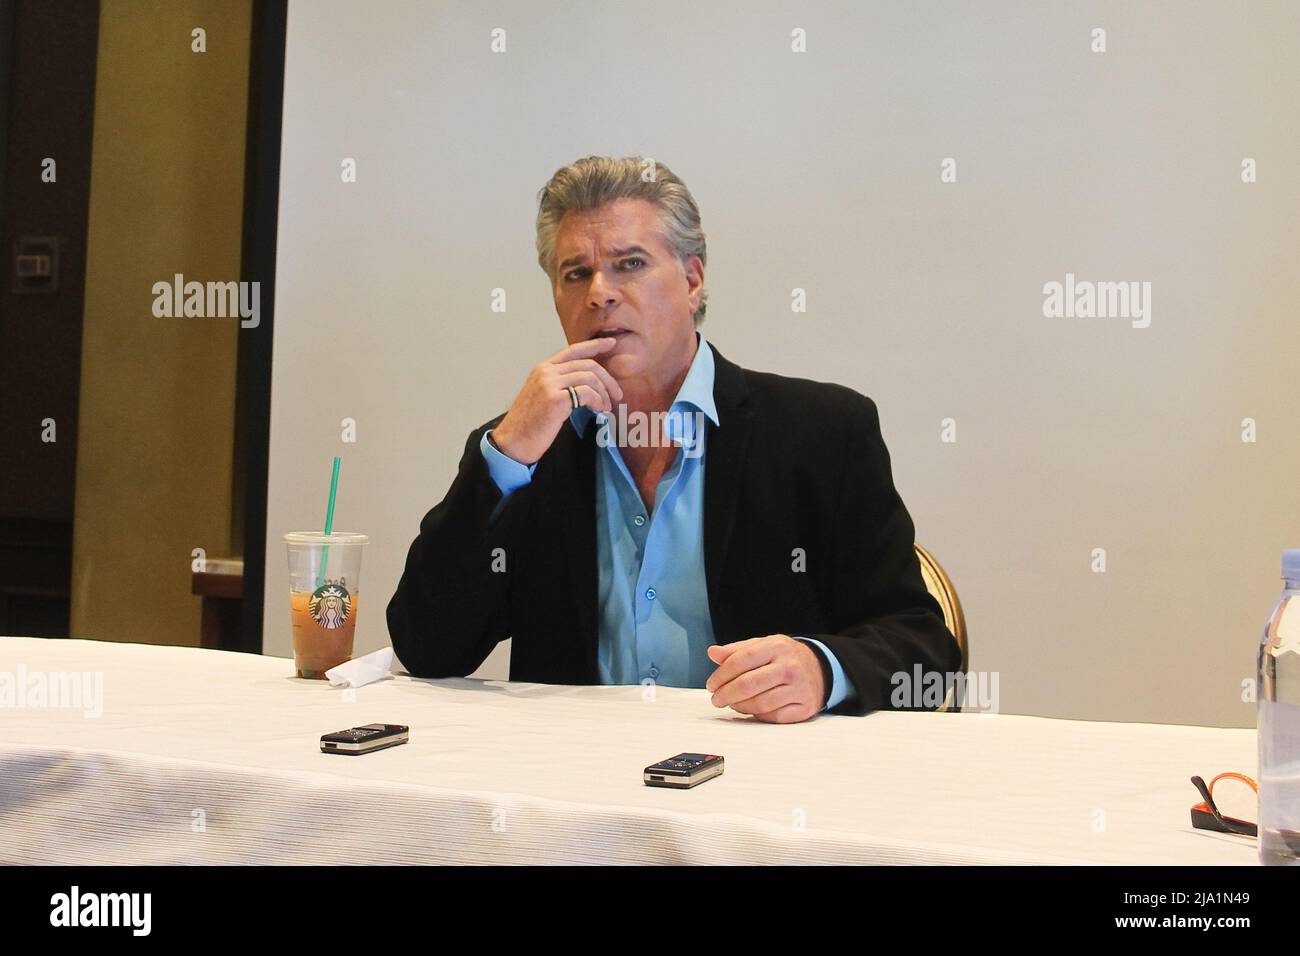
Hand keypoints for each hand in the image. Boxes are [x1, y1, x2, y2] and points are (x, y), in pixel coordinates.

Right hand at [491, 338, 624, 464]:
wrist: (513, 442)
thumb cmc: (530, 425)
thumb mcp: (543, 396)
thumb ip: (561, 385)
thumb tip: (589, 387)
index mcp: (543, 369)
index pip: (573, 350)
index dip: (595, 345)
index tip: (611, 343)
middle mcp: (546, 372)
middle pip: (588, 364)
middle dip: (608, 379)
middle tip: (617, 395)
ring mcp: (549, 384)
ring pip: (590, 377)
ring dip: (604, 393)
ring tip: (605, 408)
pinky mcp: (556, 399)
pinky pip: (587, 393)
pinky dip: (598, 401)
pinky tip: (598, 410)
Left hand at [705, 635, 825, 722]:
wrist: (820, 668)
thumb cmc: (785, 658)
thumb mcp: (763, 646)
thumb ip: (737, 650)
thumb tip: (712, 652)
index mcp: (776, 647)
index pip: (741, 660)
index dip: (721, 675)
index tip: (712, 685)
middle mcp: (789, 667)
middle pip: (748, 684)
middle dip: (726, 694)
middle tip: (716, 699)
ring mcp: (798, 688)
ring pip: (759, 704)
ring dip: (739, 707)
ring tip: (732, 704)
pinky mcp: (804, 707)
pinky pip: (773, 717)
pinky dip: (758, 716)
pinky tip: (752, 710)